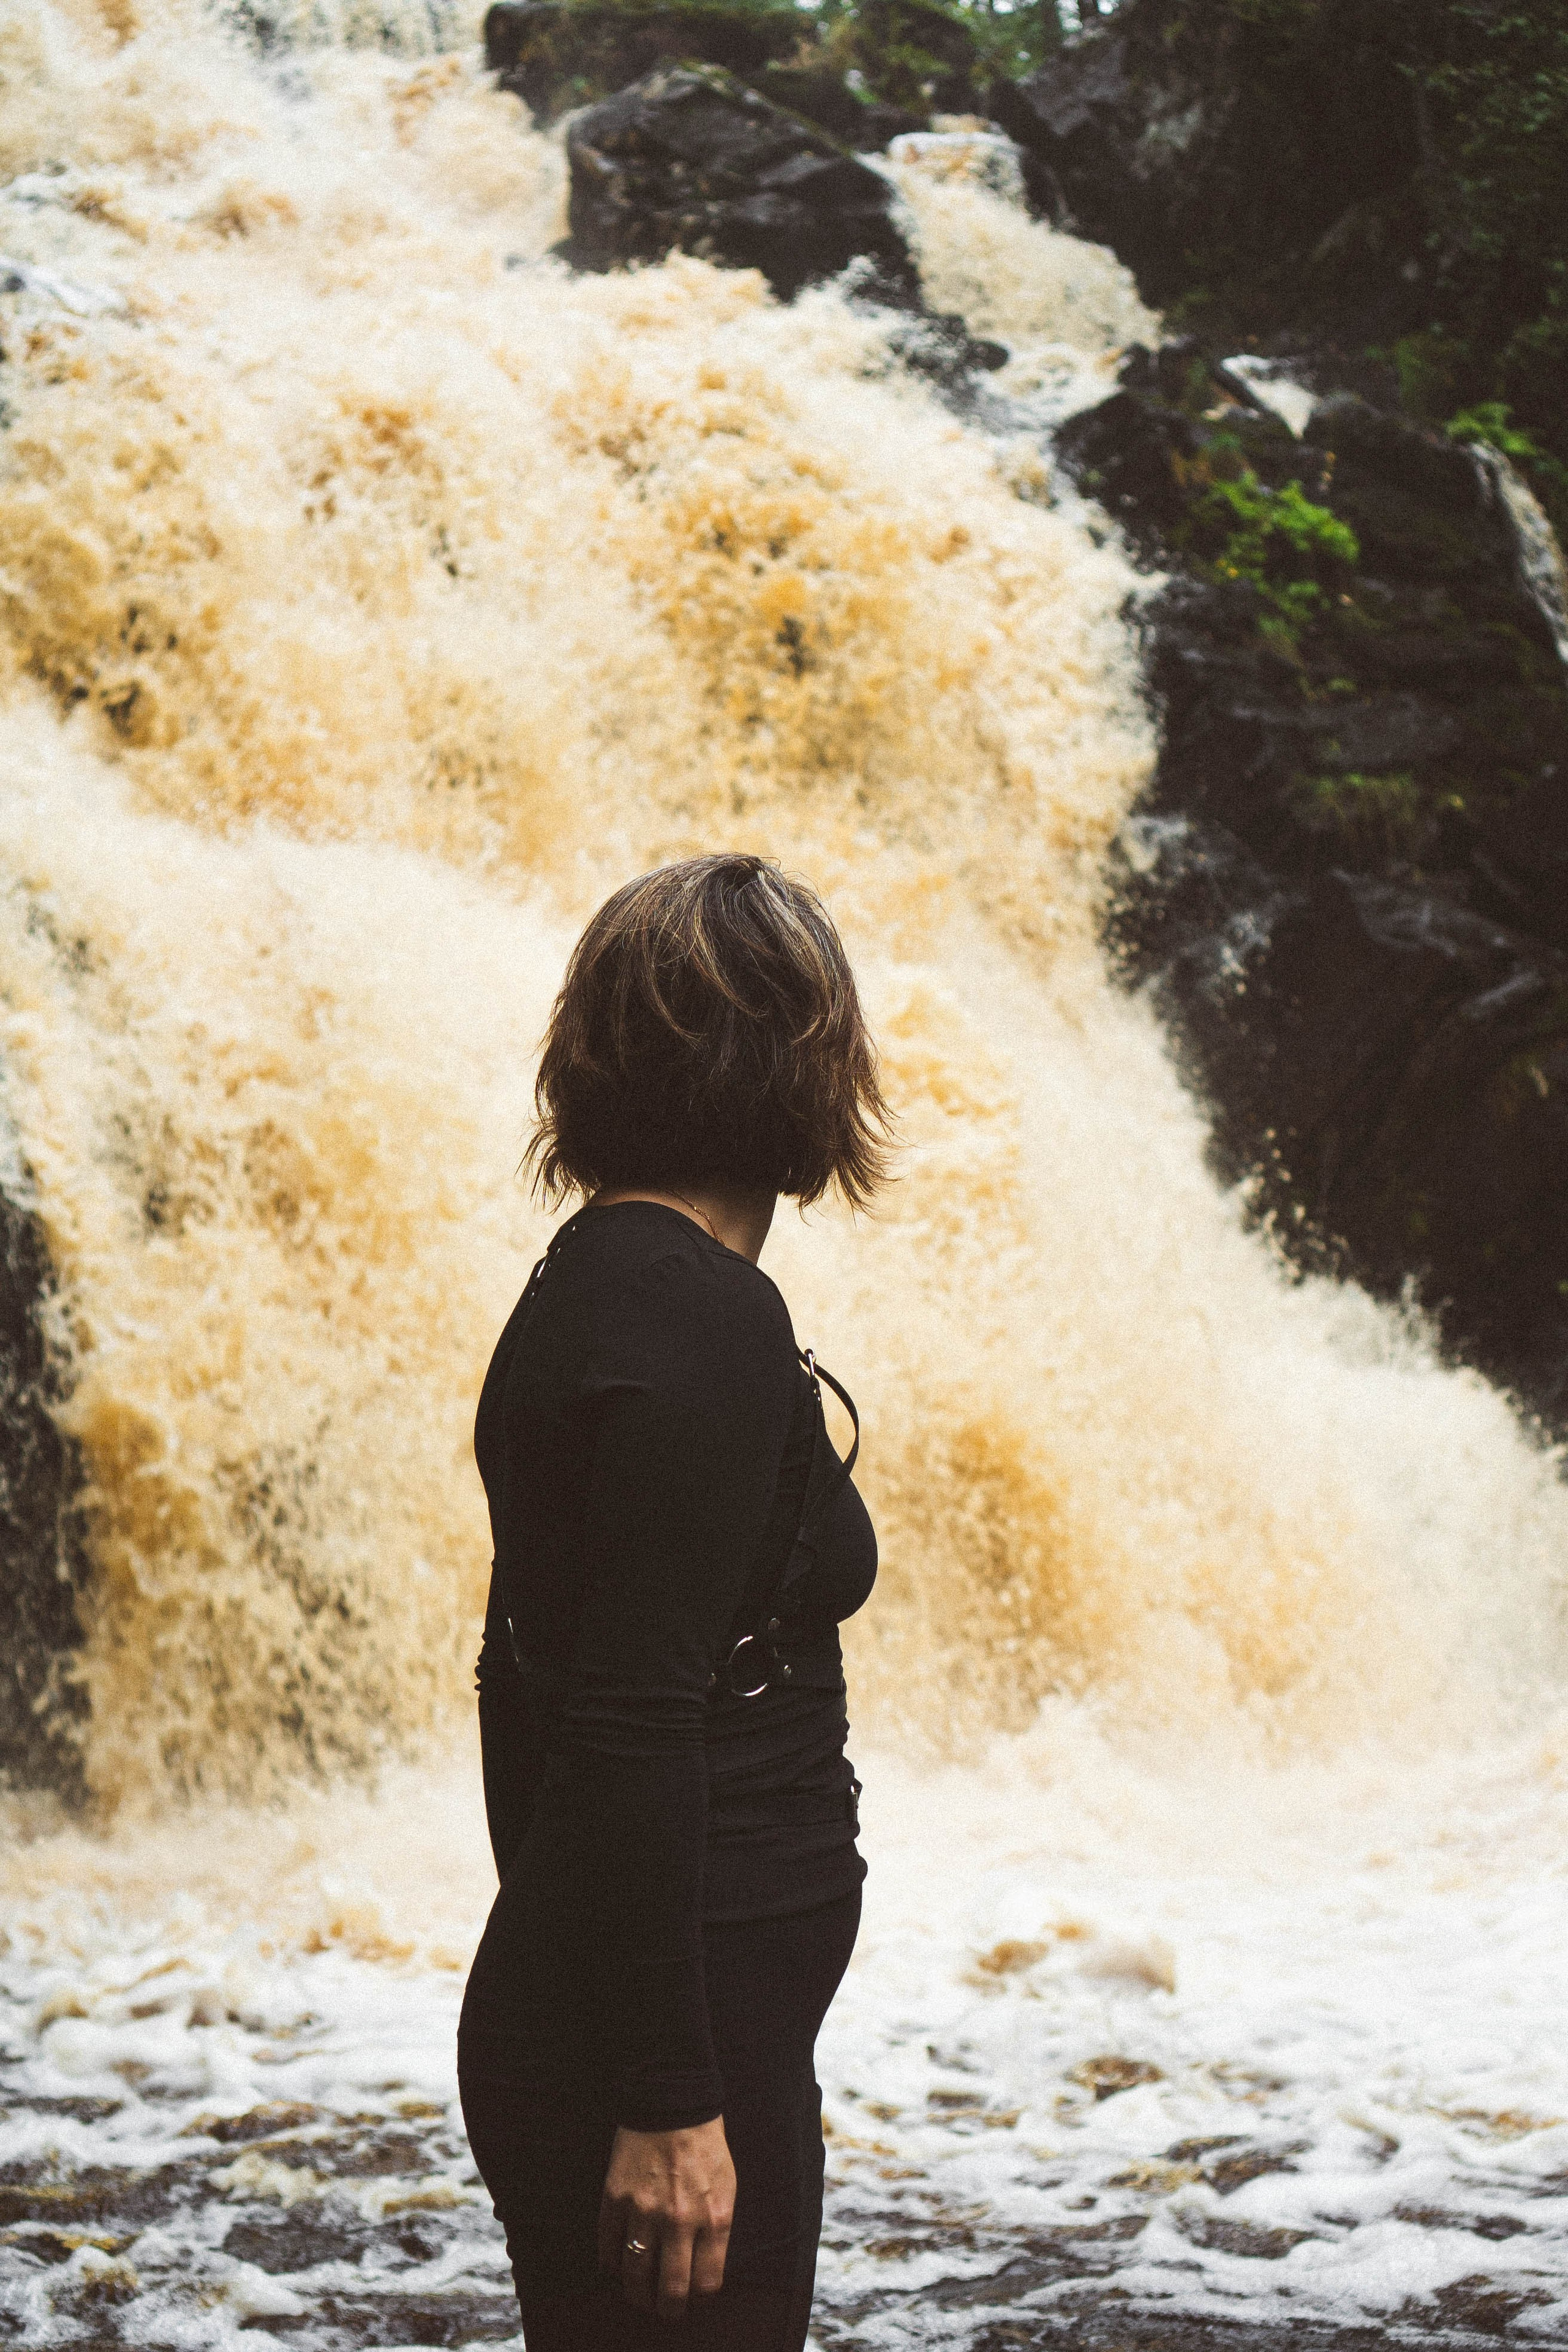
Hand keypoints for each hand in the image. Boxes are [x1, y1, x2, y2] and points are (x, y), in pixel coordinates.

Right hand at [597, 2117, 734, 2317]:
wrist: (672, 2100)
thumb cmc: (705, 2145)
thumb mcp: (727, 2186)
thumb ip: (717, 2229)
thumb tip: (704, 2271)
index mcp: (714, 2217)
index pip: (707, 2284)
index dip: (699, 2300)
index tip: (693, 2300)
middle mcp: (681, 2220)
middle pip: (671, 2290)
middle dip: (667, 2310)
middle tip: (664, 2310)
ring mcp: (645, 2211)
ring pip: (636, 2276)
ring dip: (637, 2295)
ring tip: (639, 2296)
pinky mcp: (616, 2199)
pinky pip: (609, 2249)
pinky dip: (611, 2265)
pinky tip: (617, 2267)